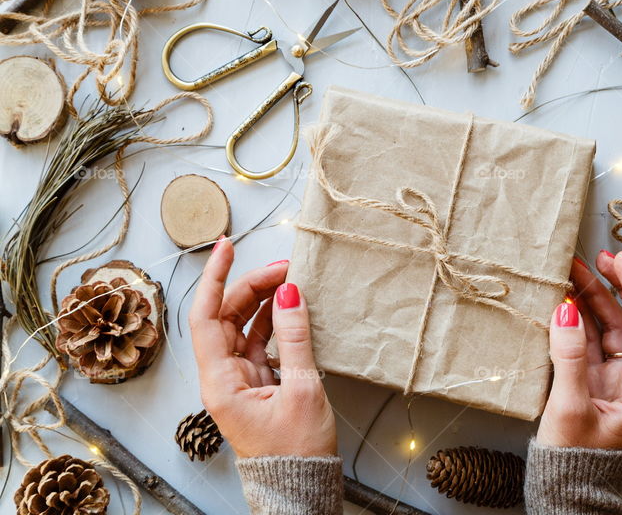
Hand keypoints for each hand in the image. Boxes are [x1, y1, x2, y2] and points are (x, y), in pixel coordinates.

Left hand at [189, 237, 336, 457]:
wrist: (301, 489)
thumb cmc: (296, 451)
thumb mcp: (301, 389)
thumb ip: (294, 337)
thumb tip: (288, 293)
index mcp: (220, 382)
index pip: (206, 316)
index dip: (215, 277)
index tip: (226, 246)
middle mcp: (223, 378)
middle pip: (226, 316)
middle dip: (251, 286)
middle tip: (285, 268)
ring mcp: (239, 380)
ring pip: (243, 326)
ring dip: (264, 301)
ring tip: (291, 281)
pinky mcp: (257, 384)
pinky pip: (259, 342)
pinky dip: (274, 322)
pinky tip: (291, 308)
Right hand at [537, 250, 621, 450]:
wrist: (566, 495)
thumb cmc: (576, 462)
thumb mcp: (571, 409)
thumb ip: (569, 357)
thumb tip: (566, 310)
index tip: (619, 261)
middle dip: (610, 289)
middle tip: (592, 258)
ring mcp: (612, 382)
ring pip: (606, 330)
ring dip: (590, 301)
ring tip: (571, 272)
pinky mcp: (592, 385)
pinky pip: (588, 345)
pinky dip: (576, 323)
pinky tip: (564, 302)